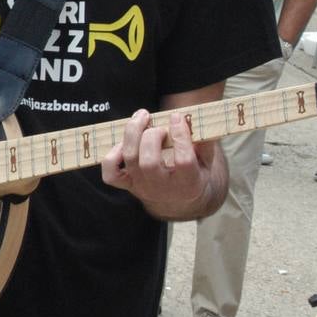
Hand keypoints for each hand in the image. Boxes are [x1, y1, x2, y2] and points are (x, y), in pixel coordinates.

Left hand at [101, 110, 215, 214]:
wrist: (180, 199)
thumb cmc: (194, 173)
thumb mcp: (206, 161)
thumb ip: (205, 142)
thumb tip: (193, 119)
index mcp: (189, 184)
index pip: (183, 161)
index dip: (180, 136)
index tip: (177, 117)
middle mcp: (163, 189)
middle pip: (149, 162)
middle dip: (152, 136)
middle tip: (158, 126)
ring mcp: (143, 187)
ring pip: (130, 160)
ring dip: (132, 133)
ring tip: (142, 117)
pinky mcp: (128, 185)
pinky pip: (111, 174)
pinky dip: (113, 155)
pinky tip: (124, 141)